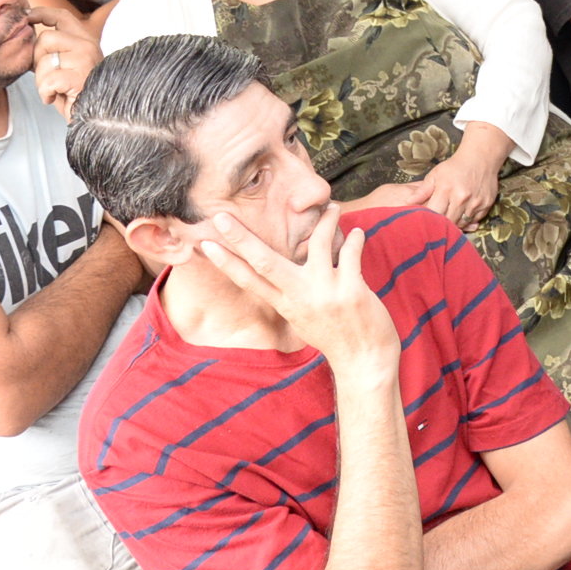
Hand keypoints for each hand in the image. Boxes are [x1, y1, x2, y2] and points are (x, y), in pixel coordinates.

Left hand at [25, 6, 98, 115]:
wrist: (95, 120)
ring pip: (43, 61)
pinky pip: (47, 80)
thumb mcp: (66, 66)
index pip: (62, 16)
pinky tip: (54, 98)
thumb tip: (28, 34)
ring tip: (53, 90)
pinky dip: (45, 93)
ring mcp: (86, 60)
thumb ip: (54, 50)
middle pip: (45, 38)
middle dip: (37, 60)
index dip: (42, 13)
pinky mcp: (80, 78)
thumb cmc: (77, 95)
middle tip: (47, 77)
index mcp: (87, 41)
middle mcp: (88, 46)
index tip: (28, 17)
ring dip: (41, 81)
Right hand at [199, 207, 396, 370]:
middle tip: (222, 216)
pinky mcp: (351, 290)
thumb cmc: (334, 336)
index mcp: (285, 305)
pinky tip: (356, 233)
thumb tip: (279, 271)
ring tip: (332, 208)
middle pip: (264, 262)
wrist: (365, 361)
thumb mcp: (302, 318)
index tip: (205, 243)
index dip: (225, 262)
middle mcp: (300, 298)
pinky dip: (354, 238)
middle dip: (241, 239)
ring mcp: (325, 293)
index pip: (248, 280)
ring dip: (325, 220)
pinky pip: (350, 252)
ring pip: (318, 242)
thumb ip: (290, 294)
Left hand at [415, 143, 501, 228]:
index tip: (428, 220)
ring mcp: (475, 202)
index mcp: (446, 190)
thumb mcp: (435, 175)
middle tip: (439, 223)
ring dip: (456, 223)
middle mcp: (461, 198)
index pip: (435, 213)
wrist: (480, 158)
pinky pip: (475, 219)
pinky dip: (469, 219)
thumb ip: (422, 190)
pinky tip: (464, 213)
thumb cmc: (454, 167)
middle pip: (449, 221)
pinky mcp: (487, 204)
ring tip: (451, 218)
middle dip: (443, 224)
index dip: (430, 219)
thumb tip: (408, 202)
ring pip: (463, 223)